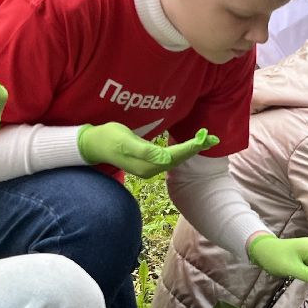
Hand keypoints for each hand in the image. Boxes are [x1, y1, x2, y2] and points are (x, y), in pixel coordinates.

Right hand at [77, 123, 218, 177]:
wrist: (94, 145)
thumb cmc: (108, 138)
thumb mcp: (124, 141)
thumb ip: (144, 150)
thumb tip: (164, 158)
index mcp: (147, 165)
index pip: (175, 156)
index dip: (190, 147)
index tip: (205, 138)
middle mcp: (150, 169)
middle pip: (178, 159)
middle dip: (196, 148)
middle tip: (214, 138)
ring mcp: (149, 167)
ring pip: (176, 159)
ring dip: (191, 149)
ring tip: (207, 140)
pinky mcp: (148, 162)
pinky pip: (170, 157)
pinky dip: (182, 150)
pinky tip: (190, 145)